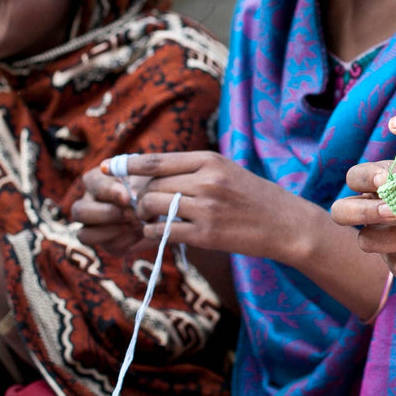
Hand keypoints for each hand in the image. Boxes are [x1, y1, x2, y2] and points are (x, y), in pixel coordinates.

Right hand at [72, 167, 152, 255]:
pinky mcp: (108, 244)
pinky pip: (110, 247)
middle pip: (79, 212)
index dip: (110, 193)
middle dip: (107, 214)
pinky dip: (128, 240)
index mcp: (95, 181)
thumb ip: (139, 184)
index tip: (127, 197)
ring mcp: (94, 226)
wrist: (166, 204)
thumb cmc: (153, 184)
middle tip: (132, 214)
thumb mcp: (148, 177)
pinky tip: (143, 231)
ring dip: (113, 230)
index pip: (93, 185)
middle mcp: (88, 204)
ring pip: (85, 234)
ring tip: (138, 223)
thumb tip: (132, 197)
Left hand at [87, 151, 304, 260]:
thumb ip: (196, 170)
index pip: (157, 161)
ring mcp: (206, 208)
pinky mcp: (206, 235)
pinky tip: (157, 232)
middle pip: (151, 186)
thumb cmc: (256, 197)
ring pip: (153, 207)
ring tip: (148, 218)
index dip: (128, 166)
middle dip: (138, 197)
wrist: (287, 224)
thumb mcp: (229, 171)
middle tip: (138, 205)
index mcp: (211, 160)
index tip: (108, 168)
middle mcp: (207, 181)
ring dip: (143, 215)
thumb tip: (153, 173)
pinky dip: (153, 232)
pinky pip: (163, 231)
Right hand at [331, 162, 395, 278]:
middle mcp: (375, 211)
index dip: (365, 179)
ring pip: (366, 241)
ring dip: (395, 236)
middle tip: (394, 211)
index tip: (386, 181)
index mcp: (382, 184)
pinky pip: (394, 265)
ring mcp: (384, 238)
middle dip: (365, 212)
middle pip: (341, 212)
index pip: (354, 177)